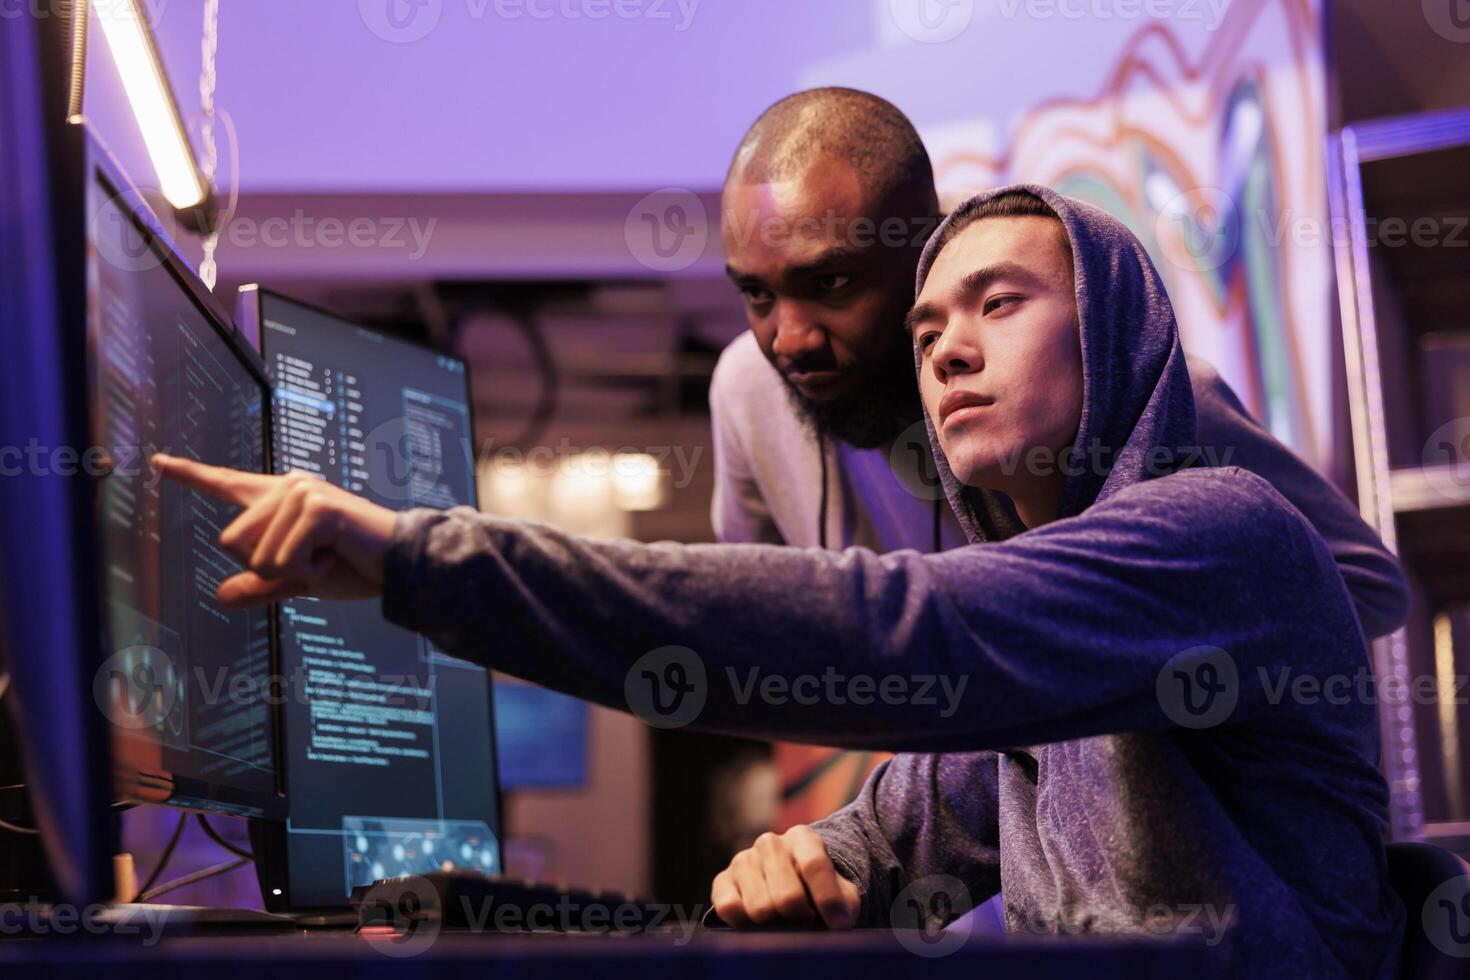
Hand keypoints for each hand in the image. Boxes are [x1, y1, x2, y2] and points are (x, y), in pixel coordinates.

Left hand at [151, 454, 397, 608]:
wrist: (400, 566)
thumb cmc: (356, 567)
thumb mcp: (299, 581)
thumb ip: (260, 586)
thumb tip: (221, 596)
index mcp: (281, 499)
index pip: (228, 485)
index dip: (191, 475)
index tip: (158, 461)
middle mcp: (288, 487)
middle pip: (231, 542)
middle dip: (267, 567)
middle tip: (313, 560)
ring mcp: (301, 493)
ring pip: (255, 555)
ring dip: (290, 571)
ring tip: (328, 556)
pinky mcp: (316, 507)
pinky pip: (281, 559)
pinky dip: (307, 571)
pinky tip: (335, 556)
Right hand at [710, 826, 859, 928]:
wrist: (791, 891)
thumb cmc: (820, 894)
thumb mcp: (842, 895)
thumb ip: (842, 904)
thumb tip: (834, 922)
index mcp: (802, 837)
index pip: (814, 866)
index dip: (828, 901)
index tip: (838, 924)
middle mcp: (769, 843)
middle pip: (787, 897)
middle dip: (800, 919)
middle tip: (806, 922)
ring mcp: (743, 860)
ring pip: (760, 909)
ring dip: (776, 925)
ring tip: (784, 921)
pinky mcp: (722, 881)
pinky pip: (729, 908)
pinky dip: (746, 924)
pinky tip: (758, 924)